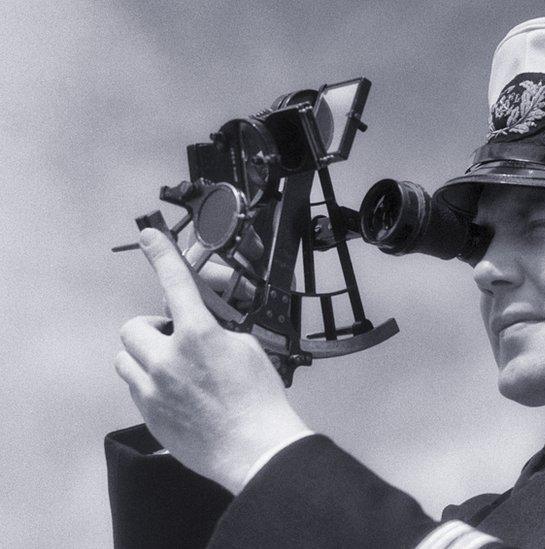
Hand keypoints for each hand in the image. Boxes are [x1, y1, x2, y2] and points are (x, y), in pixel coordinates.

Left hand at [115, 228, 309, 494]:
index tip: (149, 237)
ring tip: (172, 370)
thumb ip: (215, 332)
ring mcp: (154, 389)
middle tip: (174, 340)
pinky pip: (135, 388)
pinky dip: (149, 384)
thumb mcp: (246, 349)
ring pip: (126, 358)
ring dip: (144, 357)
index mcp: (199, 335)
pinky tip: (178, 396)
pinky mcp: (149, 415)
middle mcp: (168, 359)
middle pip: (133, 328)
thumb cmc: (259, 399)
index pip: (176, 283)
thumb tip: (197, 330)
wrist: (256, 448)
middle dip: (151, 330)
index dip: (161, 255)